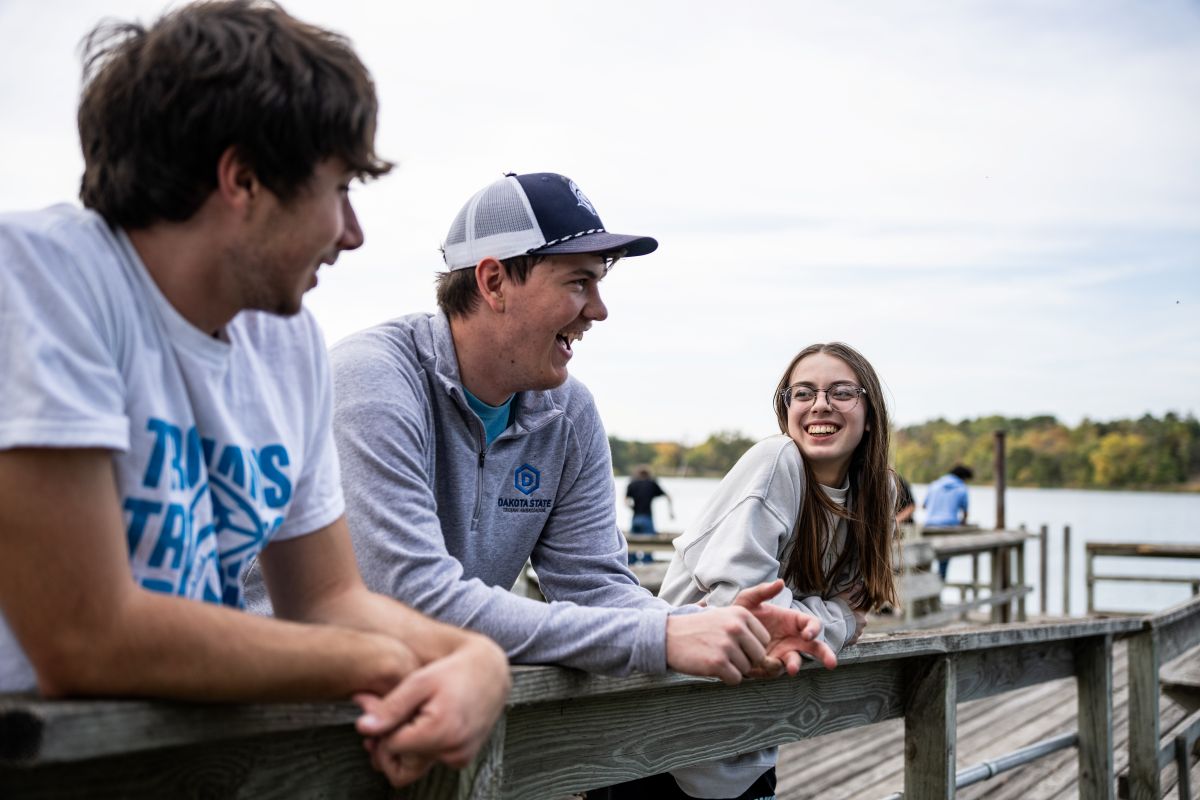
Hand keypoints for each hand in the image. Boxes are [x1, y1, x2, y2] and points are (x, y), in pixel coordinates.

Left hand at [355, 636, 509, 786]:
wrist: (490, 671)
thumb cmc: (455, 671)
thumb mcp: (419, 681)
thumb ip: (391, 707)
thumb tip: (363, 728)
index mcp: (440, 731)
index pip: (390, 748)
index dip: (378, 731)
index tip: (375, 711)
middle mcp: (452, 750)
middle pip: (400, 768)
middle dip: (387, 747)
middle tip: (382, 723)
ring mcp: (460, 756)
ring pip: (415, 766)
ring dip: (404, 747)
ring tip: (403, 719)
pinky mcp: (463, 757)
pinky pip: (431, 760)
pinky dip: (421, 747)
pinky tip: (421, 723)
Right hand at [665, 605, 770, 684]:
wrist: (668, 635)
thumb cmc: (699, 629)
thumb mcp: (725, 617)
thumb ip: (748, 630)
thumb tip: (771, 659)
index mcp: (741, 613)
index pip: (764, 640)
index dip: (750, 647)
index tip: (733, 644)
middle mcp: (736, 627)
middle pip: (759, 656)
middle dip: (745, 660)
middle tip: (724, 654)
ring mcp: (727, 645)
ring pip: (747, 669)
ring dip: (733, 668)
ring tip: (714, 657)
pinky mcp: (717, 662)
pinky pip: (736, 679)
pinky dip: (726, 678)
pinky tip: (711, 667)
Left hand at [733, 580, 837, 675]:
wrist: (723, 632)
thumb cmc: (741, 613)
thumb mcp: (748, 600)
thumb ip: (763, 591)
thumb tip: (781, 582)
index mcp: (793, 621)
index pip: (812, 625)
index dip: (813, 629)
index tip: (807, 634)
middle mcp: (792, 639)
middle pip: (815, 648)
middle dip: (825, 655)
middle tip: (832, 663)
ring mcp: (783, 654)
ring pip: (796, 662)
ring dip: (796, 665)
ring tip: (793, 669)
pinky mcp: (770, 666)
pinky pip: (776, 669)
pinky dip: (772, 668)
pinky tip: (762, 664)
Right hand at [834, 584, 867, 647]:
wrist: (829, 626)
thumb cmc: (836, 611)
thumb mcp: (843, 598)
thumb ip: (852, 591)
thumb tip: (860, 584)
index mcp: (862, 617)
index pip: (862, 614)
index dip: (856, 611)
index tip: (849, 611)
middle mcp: (861, 628)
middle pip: (858, 623)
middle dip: (852, 620)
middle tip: (842, 617)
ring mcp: (856, 636)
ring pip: (854, 631)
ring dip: (848, 628)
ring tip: (839, 625)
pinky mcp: (850, 643)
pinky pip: (849, 638)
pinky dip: (844, 635)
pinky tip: (838, 631)